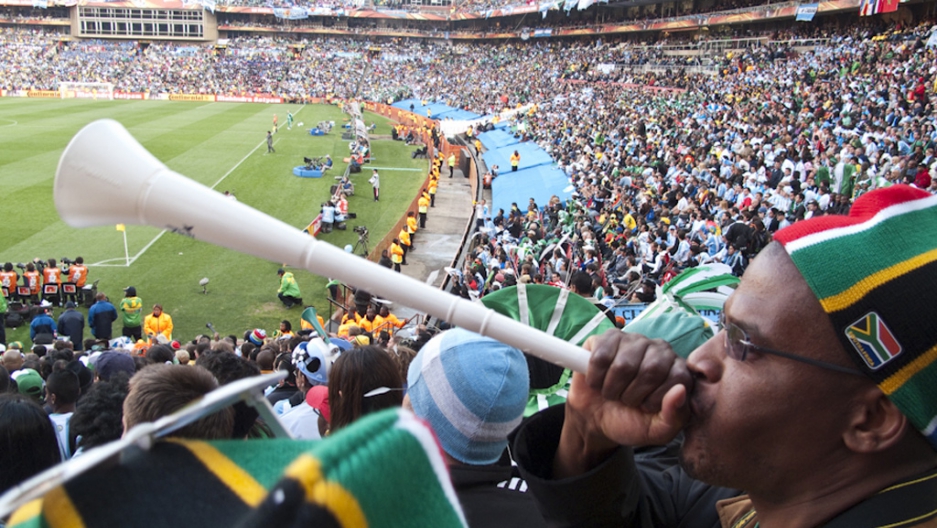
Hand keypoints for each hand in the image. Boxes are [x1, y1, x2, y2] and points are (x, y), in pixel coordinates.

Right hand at [553, 329, 692, 478]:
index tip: (645, 407)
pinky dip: (595, 378)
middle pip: (650, 370)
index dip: (656, 399)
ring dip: (612, 389)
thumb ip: (675, 416)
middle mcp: (659, 350)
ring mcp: (634, 340)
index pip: (677, 378)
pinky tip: (598, 381)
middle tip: (626, 401)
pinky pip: (601, 357)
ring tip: (612, 393)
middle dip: (632, 395)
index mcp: (678, 370)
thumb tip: (680, 390)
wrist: (596, 418)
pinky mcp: (608, 338)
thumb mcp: (657, 430)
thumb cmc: (631, 422)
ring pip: (623, 365)